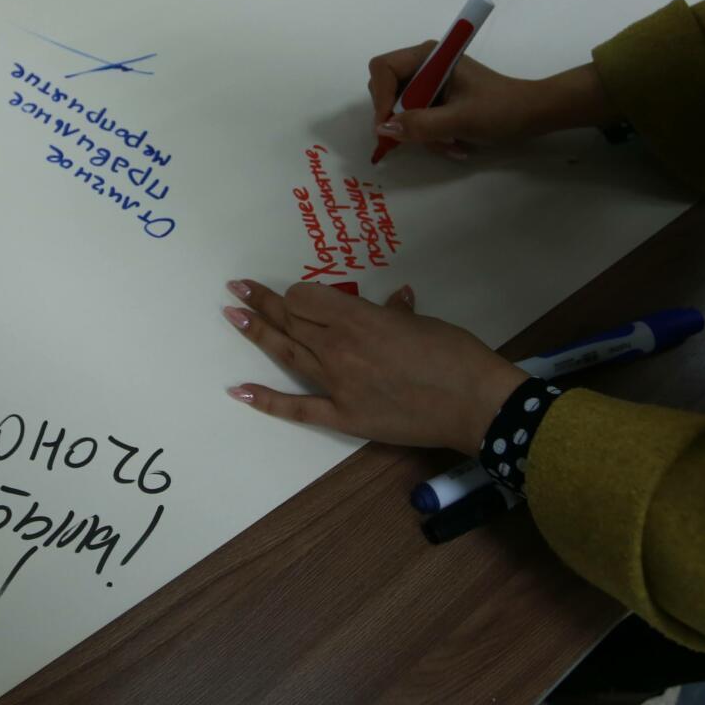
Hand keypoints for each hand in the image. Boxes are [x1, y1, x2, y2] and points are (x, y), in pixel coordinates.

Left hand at [221, 279, 527, 454]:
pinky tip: (238, 390)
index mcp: (357, 317)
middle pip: (290, 319)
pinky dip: (265, 400)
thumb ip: (398, 314)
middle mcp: (338, 346)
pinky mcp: (342, 415)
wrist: (472, 402)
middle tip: (237, 288)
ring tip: (232, 315)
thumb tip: (395, 301)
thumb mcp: (424, 323)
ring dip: (256, 332)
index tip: (297, 294)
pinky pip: (296, 407)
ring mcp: (336, 383)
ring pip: (287, 352)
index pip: (306, 298)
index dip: (299, 294)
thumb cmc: (454, 354)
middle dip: (261, 302)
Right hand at [367, 50, 618, 157]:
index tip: (388, 126)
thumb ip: (421, 124)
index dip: (379, 97)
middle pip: (388, 90)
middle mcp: (426, 63)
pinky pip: (418, 117)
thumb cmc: (502, 110)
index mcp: (431, 55)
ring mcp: (432, 80)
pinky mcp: (438, 97)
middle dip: (402, 119)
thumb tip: (385, 129)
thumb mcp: (461, 120)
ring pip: (402, 109)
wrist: (534, 114)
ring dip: (421, 133)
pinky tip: (454, 143)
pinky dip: (430, 134)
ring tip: (449, 145)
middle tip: (418, 140)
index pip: (383, 69)